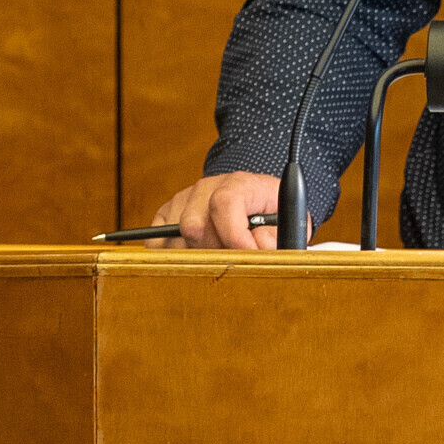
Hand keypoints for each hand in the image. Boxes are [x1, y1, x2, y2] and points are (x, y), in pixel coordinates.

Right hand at [150, 171, 281, 248]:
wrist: (252, 202)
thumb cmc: (270, 215)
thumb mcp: (286, 223)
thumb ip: (277, 236)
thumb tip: (258, 247)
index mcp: (239, 183)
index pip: (225, 202)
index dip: (233, 234)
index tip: (246, 254)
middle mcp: (207, 188)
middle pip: (195, 227)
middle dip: (215, 252)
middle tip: (234, 260)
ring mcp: (183, 200)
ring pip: (174, 238)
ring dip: (195, 257)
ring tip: (219, 256)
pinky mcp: (165, 215)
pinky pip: (156, 242)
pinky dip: (174, 256)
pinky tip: (197, 255)